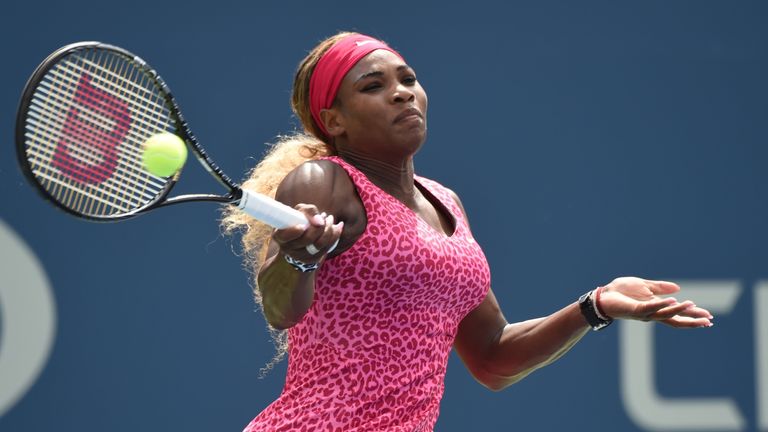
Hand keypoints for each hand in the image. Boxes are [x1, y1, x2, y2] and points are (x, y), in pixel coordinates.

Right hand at [272, 204, 343, 263]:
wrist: (301, 238)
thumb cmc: (298, 221)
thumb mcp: (299, 212)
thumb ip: (307, 211)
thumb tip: (320, 219)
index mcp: (280, 235)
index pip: (285, 235)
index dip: (295, 231)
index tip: (303, 226)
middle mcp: (288, 248)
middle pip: (307, 239)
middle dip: (320, 226)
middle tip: (324, 216)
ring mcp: (301, 256)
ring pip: (320, 244)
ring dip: (329, 229)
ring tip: (330, 219)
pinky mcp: (313, 259)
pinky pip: (328, 247)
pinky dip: (335, 235)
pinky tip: (337, 227)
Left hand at [598, 277, 713, 327]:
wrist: (604, 295)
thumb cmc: (621, 292)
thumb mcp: (644, 286)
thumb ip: (660, 288)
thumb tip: (678, 289)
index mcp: (655, 308)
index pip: (678, 314)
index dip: (693, 316)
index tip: (709, 318)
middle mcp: (652, 314)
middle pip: (676, 320)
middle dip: (692, 321)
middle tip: (708, 321)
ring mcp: (644, 313)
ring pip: (665, 315)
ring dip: (680, 310)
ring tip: (693, 306)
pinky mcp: (635, 310)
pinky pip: (651, 308)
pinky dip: (662, 304)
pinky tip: (673, 300)